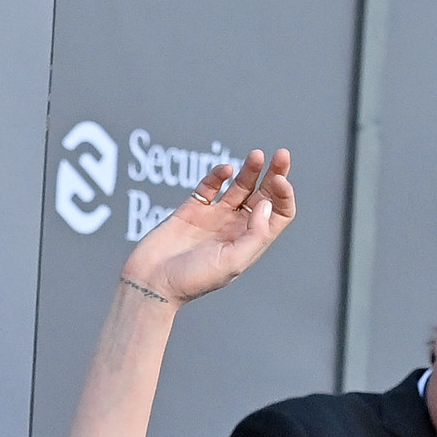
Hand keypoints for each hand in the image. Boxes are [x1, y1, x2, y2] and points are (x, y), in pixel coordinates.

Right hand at [118, 149, 295, 304]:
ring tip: (257, 155)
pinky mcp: (192, 209)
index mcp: (249, 243)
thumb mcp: (232, 263)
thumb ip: (254, 235)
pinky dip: (218, 175)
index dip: (284, 196)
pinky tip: (225, 169)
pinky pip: (210, 186)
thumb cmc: (192, 280)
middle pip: (263, 196)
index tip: (280, 180)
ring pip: (239, 187)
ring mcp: (214, 217)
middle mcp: (235, 228)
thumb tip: (266, 204)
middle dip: (274, 174)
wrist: (152, 282)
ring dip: (250, 170)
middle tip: (281, 154)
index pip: (277, 215)